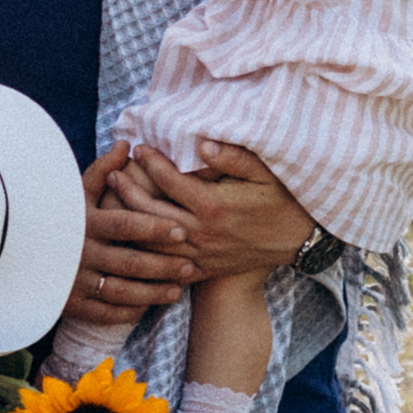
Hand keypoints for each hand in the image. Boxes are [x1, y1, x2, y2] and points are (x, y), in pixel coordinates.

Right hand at [59, 143, 196, 334]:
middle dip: (163, 265)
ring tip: (178, 288)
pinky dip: (129, 311)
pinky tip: (149, 305)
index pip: (124, 225)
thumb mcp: (74, 194)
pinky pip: (105, 313)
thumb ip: (101, 171)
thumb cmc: (55, 218)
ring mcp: (74, 281)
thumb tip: (126, 144)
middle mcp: (79, 253)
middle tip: (191, 265)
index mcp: (83, 223)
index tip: (182, 230)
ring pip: (122, 292)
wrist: (14, 252)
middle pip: (130, 262)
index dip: (154, 227)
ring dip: (153, 292)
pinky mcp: (70, 305)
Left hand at [106, 139, 311, 277]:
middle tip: (112, 173)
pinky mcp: (203, 270)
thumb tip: (201, 143)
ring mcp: (201, 255)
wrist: (300, 242)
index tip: (138, 148)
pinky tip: (132, 241)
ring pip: (152, 242)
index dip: (150, 162)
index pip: (170, 181)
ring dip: (130, 222)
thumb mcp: (265, 173)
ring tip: (112, 204)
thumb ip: (233, 157)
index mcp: (214, 206)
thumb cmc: (282, 201)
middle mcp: (202, 233)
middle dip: (128, 191)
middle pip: (151, 212)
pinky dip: (146, 255)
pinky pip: (166, 266)